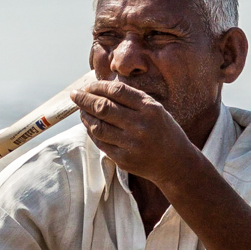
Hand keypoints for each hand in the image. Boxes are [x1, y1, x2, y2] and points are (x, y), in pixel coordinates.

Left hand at [69, 80, 201, 185]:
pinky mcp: (124, 160)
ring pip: (98, 126)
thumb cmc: (163, 131)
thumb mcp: (155, 109)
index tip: (88, 86)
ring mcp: (131, 144)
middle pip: (103, 107)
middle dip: (85, 100)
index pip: (117, 91)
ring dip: (85, 116)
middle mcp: (140, 125)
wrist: (175, 163)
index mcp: (149, 108)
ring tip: (81, 110)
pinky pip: (101, 143)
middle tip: (75, 95)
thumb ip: (132, 99)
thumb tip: (100, 89)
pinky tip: (89, 125)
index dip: (98, 87)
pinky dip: (91, 132)